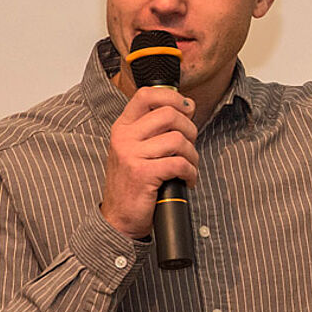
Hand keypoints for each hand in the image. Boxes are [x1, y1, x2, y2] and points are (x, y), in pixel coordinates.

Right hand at [100, 88, 198, 238]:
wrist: (119, 217)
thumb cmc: (134, 182)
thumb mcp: (136, 149)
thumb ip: (154, 129)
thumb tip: (187, 107)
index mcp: (123, 127)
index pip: (146, 95)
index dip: (172, 97)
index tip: (187, 108)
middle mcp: (124, 137)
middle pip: (169, 114)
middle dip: (190, 129)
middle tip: (190, 145)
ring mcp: (131, 154)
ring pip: (178, 139)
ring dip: (192, 154)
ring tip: (189, 166)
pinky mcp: (143, 173)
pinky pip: (179, 163)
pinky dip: (191, 172)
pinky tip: (187, 180)